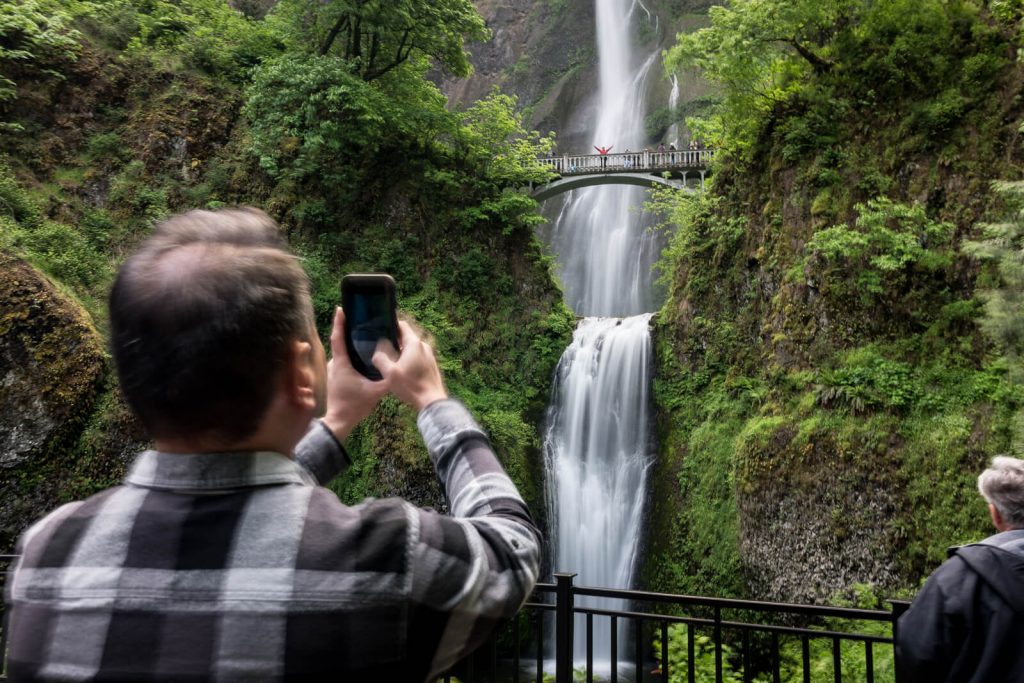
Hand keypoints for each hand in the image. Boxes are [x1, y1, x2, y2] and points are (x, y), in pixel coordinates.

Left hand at [321, 307, 390, 440]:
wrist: (339, 421)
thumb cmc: (354, 406)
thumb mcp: (375, 392)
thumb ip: (387, 380)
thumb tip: (399, 368)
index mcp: (341, 364)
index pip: (338, 338)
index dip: (339, 322)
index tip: (340, 309)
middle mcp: (334, 364)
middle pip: (340, 342)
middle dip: (348, 330)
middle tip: (359, 319)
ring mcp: (333, 371)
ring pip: (342, 353)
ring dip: (350, 344)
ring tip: (364, 336)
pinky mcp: (335, 377)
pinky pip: (342, 361)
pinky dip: (350, 355)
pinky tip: (361, 356)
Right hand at [373, 319, 447, 411]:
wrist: (431, 401)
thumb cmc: (411, 387)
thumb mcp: (390, 373)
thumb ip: (381, 358)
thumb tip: (378, 351)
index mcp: (414, 344)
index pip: (402, 326)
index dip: (392, 325)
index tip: (382, 328)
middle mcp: (424, 346)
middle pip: (407, 337)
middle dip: (395, 340)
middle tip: (383, 346)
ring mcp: (429, 355)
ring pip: (413, 348)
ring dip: (402, 350)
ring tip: (391, 359)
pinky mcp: (431, 365)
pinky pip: (418, 356)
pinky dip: (410, 358)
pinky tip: (402, 369)